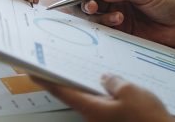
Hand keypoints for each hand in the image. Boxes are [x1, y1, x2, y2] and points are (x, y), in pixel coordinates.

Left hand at [34, 74, 172, 121]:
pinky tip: (102, 78)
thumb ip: (113, 82)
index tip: (31, 71)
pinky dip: (95, 86)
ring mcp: (103, 115)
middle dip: (60, 77)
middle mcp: (93, 113)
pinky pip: (99, 97)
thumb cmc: (147, 120)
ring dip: (78, 80)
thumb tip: (104, 77)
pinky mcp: (112, 115)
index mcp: (91, 108)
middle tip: (51, 62)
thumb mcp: (130, 94)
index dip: (45, 80)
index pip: (61, 91)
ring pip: (85, 94)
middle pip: (70, 92)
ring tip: (73, 64)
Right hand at [79, 0, 174, 46]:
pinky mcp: (120, 33)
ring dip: (101, 17)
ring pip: (97, 18)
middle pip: (94, 3)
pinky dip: (106, 28)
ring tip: (117, 17)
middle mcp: (115, 4)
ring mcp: (116, 18)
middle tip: (91, 6)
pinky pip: (106, 31)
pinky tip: (117, 24)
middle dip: (88, 4)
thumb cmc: (166, 4)